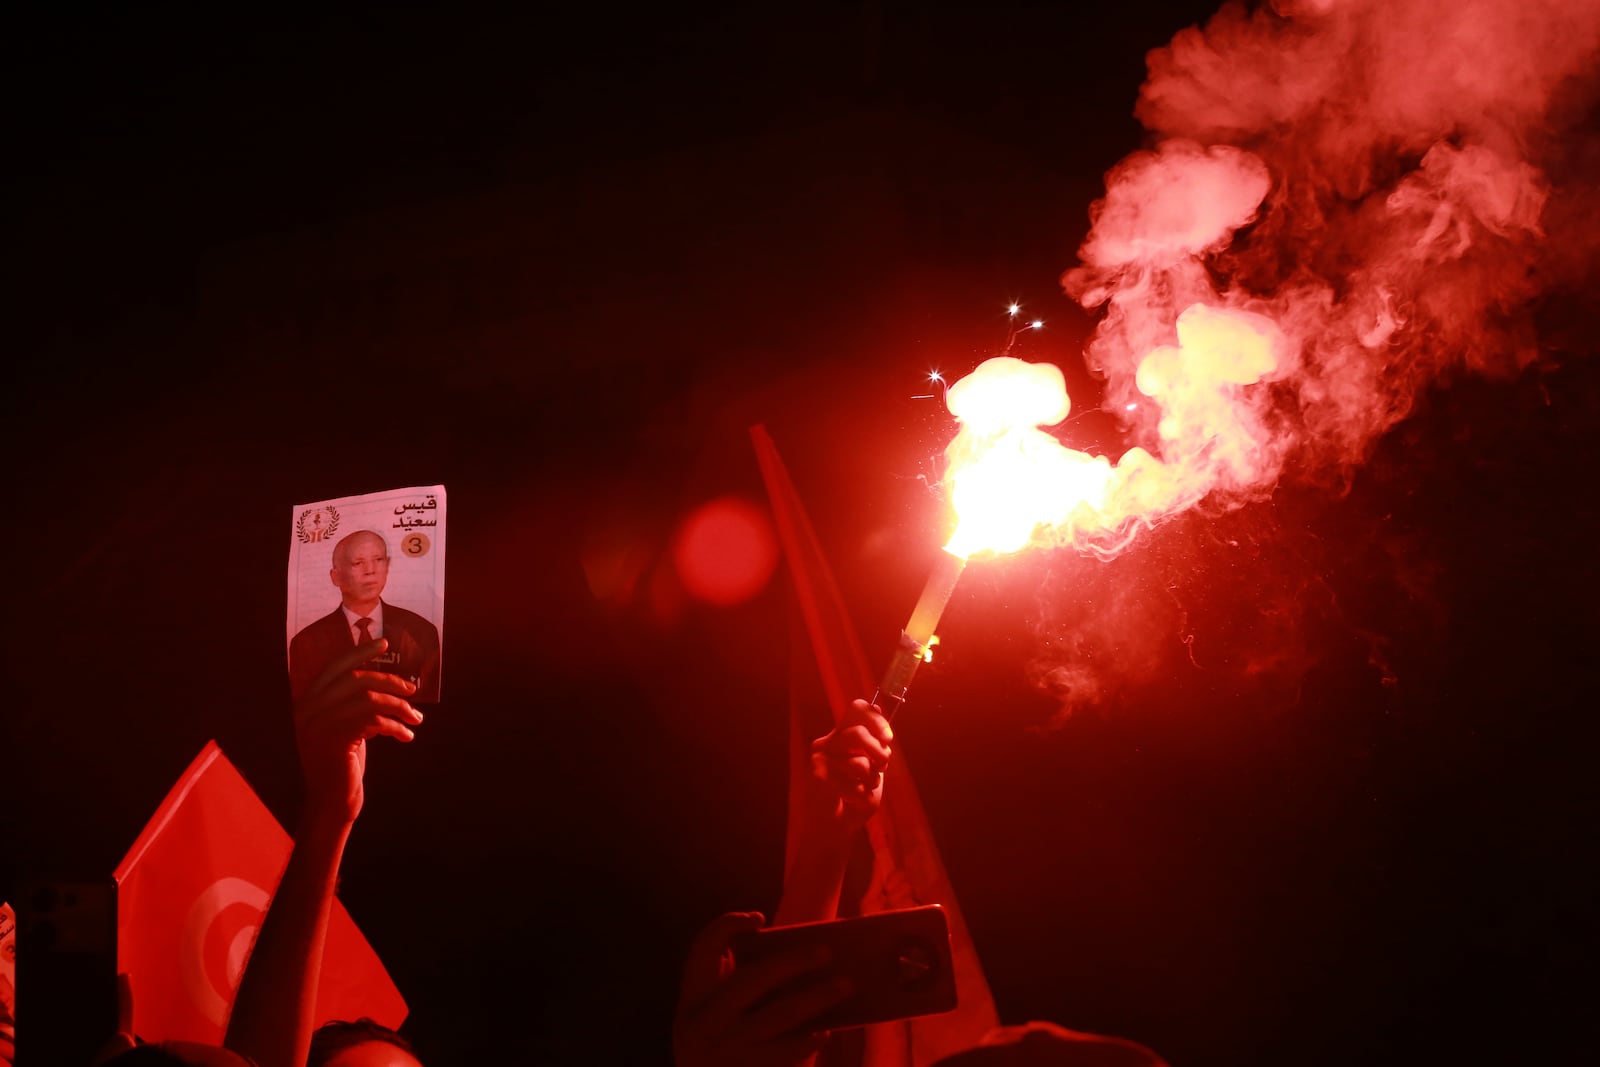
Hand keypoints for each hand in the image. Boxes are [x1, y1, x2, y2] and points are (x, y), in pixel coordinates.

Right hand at [292, 639, 422, 824]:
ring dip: (399, 706)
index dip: (360, 652)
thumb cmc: (344, 765)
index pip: (334, 666)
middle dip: (391, 681)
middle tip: (413, 691)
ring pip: (369, 699)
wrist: (331, 803)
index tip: (384, 643)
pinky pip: (374, 721)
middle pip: (357, 679)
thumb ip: (355, 704)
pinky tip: (406, 736)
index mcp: (308, 703)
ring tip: (416, 719)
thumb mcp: (347, 727)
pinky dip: (396, 727)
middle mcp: (308, 710)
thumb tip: (388, 681)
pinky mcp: (334, 742)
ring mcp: (318, 725)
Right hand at [673, 912, 850, 1066]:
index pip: (703, 948)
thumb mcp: (709, 1014)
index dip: (728, 926)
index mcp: (693, 997)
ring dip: (816, 998)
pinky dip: (808, 1040)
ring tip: (845, 985)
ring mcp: (727, 1048)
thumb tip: (790, 957)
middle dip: (793, 961)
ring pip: (779, 1016)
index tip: (758, 918)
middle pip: (753, 978)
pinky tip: (825, 1031)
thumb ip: (731, 986)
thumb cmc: (716, 1045)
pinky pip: (785, 1052)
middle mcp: (704, 1020)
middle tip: (826, 952)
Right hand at [807, 699, 893, 834]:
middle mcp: (828, 743)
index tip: (888, 739)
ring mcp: (820, 759)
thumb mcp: (873, 768)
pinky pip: (852, 785)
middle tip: (882, 767)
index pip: (856, 709)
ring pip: (859, 764)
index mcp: (842, 736)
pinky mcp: (818, 777)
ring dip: (871, 781)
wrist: (834, 827)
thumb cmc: (855, 796)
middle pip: (857, 733)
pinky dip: (860, 797)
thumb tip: (879, 708)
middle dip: (878, 753)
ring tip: (864, 788)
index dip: (876, 720)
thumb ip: (876, 745)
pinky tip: (851, 801)